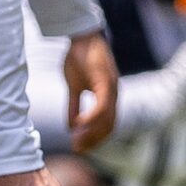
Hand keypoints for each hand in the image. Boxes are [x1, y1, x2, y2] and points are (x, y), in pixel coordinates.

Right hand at [61, 32, 118, 152]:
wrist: (81, 36)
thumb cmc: (78, 59)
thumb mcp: (73, 87)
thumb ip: (74, 106)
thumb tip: (71, 126)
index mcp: (109, 97)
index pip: (107, 125)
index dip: (94, 139)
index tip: (80, 147)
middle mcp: (114, 95)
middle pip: (109, 126)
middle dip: (93, 141)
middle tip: (78, 149)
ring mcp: (111, 88)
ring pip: (107, 119)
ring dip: (92, 133)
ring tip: (77, 141)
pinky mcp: (105, 81)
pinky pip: (101, 105)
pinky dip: (91, 118)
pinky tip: (79, 124)